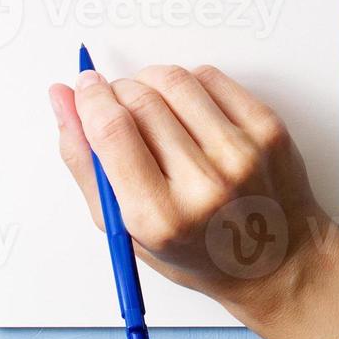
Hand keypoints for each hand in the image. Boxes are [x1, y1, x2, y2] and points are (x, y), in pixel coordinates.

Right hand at [49, 64, 338, 338]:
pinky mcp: (267, 130)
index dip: (91, 98)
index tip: (86, 87)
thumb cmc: (196, 251)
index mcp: (159, 217)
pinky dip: (189, 83)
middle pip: (140, 100)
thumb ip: (85, 163)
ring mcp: (242, 154)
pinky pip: (211, 77)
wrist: (276, 261)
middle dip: (118, 91)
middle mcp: (204, 185)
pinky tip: (188, 110)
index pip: (111, 131)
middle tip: (117, 103)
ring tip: (153, 108)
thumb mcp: (125, 227)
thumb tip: (62, 99)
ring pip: (175, 80)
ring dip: (151, 82)